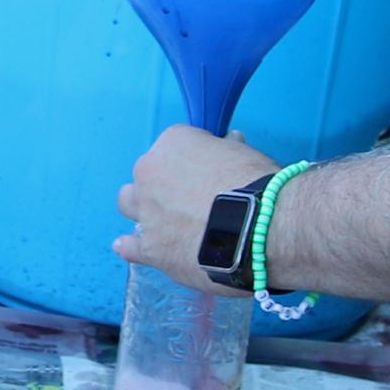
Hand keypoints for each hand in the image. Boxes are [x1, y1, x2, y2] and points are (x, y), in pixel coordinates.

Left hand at [112, 122, 280, 288]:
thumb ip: (227, 149)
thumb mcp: (245, 154)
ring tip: (168, 223)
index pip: (174, 146)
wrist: (261, 230)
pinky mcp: (150, 248)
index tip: (208, 173)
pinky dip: (132, 246)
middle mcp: (149, 173)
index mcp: (172, 143)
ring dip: (144, 210)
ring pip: (130, 204)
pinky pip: (129, 245)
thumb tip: (229, 142)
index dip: (192, 161)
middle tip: (190, 199)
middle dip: (163, 184)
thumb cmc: (257, 185)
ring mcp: (146, 212)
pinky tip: (137, 247)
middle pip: (147, 175)